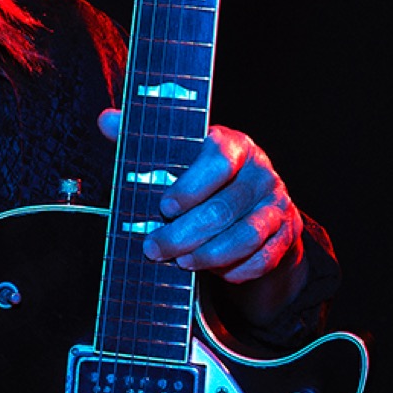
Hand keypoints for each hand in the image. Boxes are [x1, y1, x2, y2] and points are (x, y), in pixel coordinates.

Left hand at [98, 114, 305, 317]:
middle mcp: (261, 172)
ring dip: (210, 254)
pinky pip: (264, 258)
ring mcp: (277, 204)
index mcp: (235, 145)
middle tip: (155, 249)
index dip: (190, 186)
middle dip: (185, 233)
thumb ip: (141, 139)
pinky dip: (238, 269)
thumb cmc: (205, 180)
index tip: (163, 206)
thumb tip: (106, 119)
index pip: (218, 160)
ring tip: (181, 263)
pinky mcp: (287, 234)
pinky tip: (214, 273)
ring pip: (247, 235)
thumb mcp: (177, 158)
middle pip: (225, 206)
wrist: (254, 207)